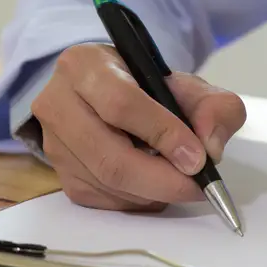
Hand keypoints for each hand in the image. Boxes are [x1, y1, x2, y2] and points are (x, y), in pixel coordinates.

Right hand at [32, 43, 245, 210]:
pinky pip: (103, 199)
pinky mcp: (61, 174)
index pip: (120, 104)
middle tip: (196, 186)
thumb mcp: (187, 85)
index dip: (163, 134)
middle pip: (110, 158)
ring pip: (107, 184)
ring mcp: (53, 143)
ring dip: (153, 192)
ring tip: (179, 181)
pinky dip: (138, 200)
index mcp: (84, 66)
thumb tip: (210, 146)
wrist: (111, 98)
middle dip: (161, 179)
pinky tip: (154, 185)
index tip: (198, 158)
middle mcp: (57, 103)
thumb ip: (213, 106)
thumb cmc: (147, 89)